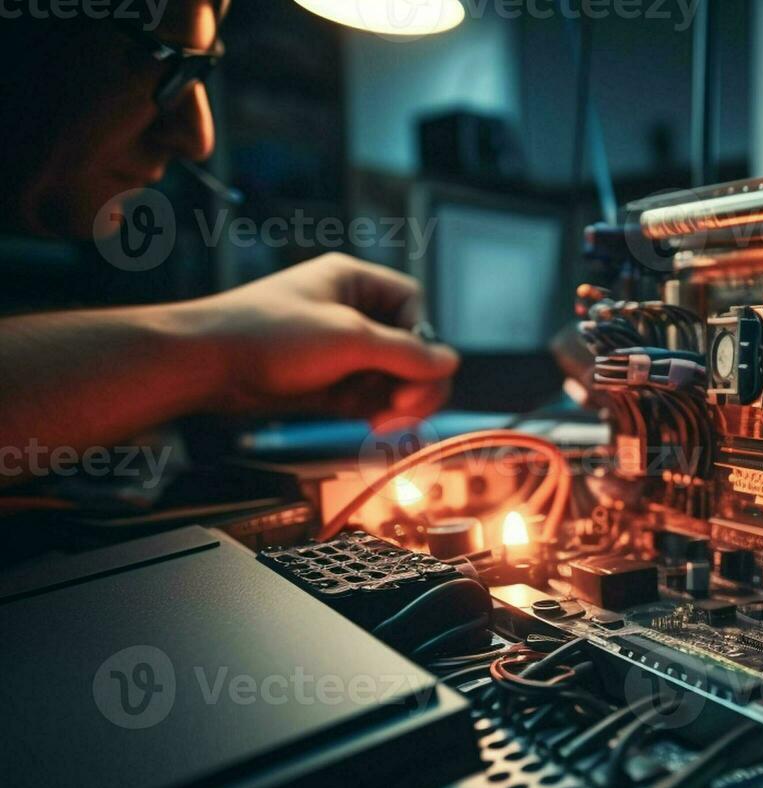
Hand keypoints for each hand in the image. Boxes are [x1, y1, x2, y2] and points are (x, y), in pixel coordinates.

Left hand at [184, 253, 459, 424]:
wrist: (206, 365)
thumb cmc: (269, 334)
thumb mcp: (349, 338)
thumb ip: (407, 353)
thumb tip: (451, 362)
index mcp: (355, 282)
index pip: (415, 307)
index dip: (421, 340)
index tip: (411, 369)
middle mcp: (351, 312)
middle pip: (409, 347)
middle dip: (414, 380)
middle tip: (405, 409)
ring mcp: (340, 350)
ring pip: (393, 377)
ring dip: (398, 401)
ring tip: (385, 422)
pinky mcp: (329, 382)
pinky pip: (371, 396)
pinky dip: (379, 412)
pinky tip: (374, 426)